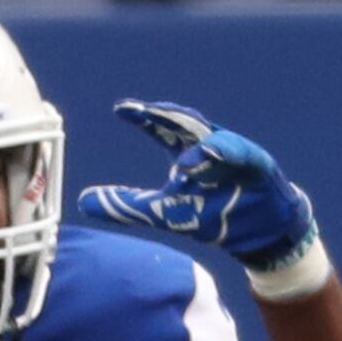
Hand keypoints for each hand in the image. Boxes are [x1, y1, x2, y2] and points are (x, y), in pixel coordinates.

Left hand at [72, 99, 322, 286]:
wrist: (259, 231)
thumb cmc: (214, 214)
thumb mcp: (163, 213)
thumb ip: (126, 206)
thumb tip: (83, 200)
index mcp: (188, 152)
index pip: (162, 129)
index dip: (143, 117)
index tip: (122, 109)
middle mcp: (210, 146)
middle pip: (186, 124)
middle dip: (165, 116)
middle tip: (140, 111)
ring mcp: (235, 153)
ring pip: (214, 138)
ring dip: (196, 143)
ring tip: (179, 158)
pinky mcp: (258, 164)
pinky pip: (243, 154)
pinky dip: (227, 152)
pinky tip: (210, 154)